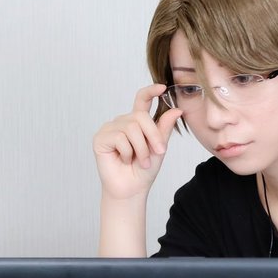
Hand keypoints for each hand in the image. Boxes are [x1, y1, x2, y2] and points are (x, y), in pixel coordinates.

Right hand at [92, 84, 181, 201]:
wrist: (132, 189)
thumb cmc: (144, 170)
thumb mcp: (159, 147)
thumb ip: (164, 128)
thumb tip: (177, 110)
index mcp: (137, 122)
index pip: (142, 100)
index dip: (150, 91)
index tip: (162, 87)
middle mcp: (122, 122)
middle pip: (140, 116)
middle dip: (153, 135)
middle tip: (159, 152)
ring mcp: (110, 128)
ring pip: (131, 128)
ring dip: (141, 148)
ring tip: (141, 162)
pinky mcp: (100, 138)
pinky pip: (119, 138)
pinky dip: (127, 152)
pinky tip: (124, 160)